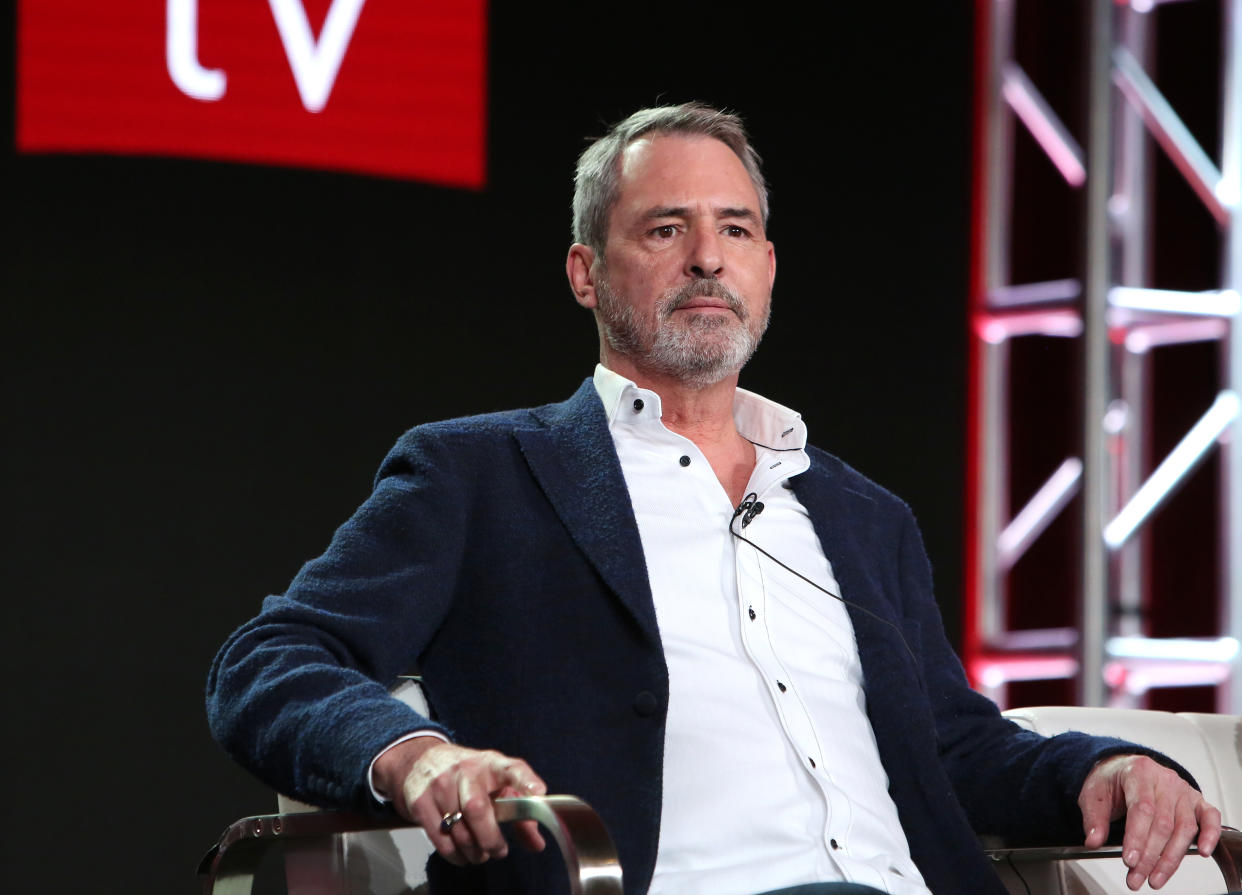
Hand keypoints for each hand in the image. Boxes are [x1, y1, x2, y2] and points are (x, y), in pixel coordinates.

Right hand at [373, 737, 546, 865]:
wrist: (422, 761)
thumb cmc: (469, 776)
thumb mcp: (496, 784)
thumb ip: (520, 815)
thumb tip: (537, 845)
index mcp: (491, 763)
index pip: (512, 768)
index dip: (526, 781)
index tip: (538, 793)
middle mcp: (466, 770)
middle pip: (477, 809)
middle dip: (490, 839)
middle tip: (499, 851)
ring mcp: (440, 785)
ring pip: (459, 829)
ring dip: (474, 851)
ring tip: (481, 854)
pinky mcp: (421, 801)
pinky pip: (441, 839)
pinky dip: (456, 854)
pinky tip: (463, 854)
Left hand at [1079, 753, 1221, 889]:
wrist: (1124, 768)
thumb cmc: (1111, 782)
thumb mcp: (1093, 795)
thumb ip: (1093, 819)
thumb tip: (1093, 842)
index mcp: (1138, 772)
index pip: (1142, 809)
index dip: (1136, 837)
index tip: (1129, 860)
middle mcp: (1164, 780)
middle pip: (1163, 824)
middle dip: (1149, 856)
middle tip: (1136, 878)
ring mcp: (1183, 791)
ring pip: (1184, 828)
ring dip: (1171, 859)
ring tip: (1155, 879)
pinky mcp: (1197, 801)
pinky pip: (1210, 817)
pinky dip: (1210, 835)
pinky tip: (1203, 852)